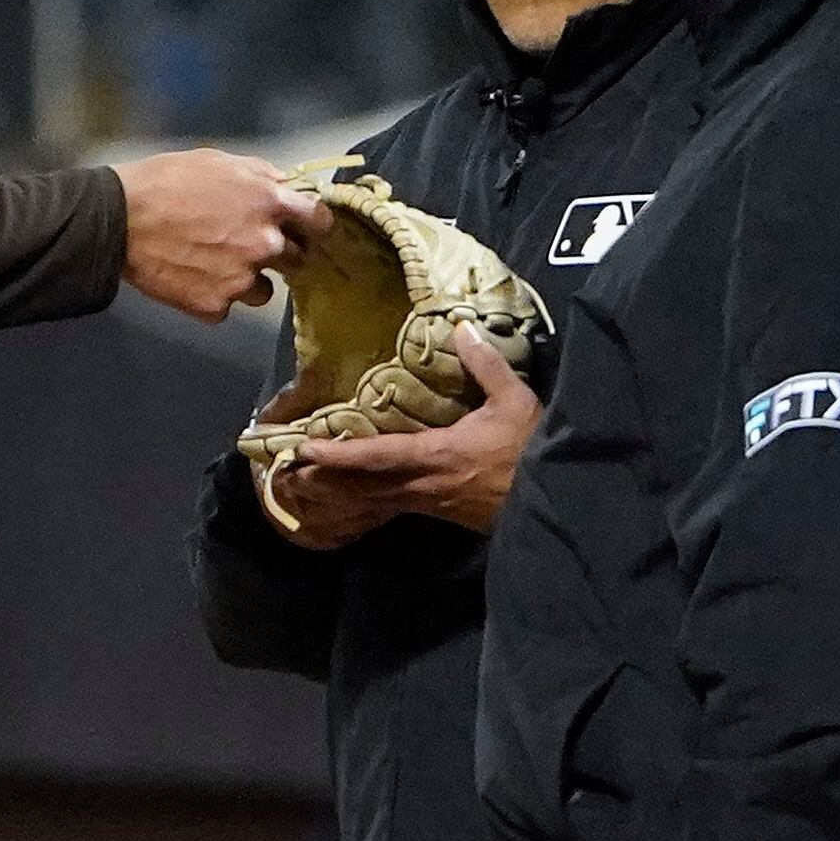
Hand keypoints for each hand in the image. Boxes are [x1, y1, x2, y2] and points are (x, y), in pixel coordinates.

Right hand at [116, 151, 330, 321]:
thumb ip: (260, 175)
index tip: (304, 228)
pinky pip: (226, 306)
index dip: (313, 225)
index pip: (320, 220)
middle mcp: (265, 244)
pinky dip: (213, 296)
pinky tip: (190, 278)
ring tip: (213, 265)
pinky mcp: (215, 306)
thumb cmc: (166, 181)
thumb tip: (285, 185)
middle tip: (247, 244)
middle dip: (278, 253)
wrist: (118, 220)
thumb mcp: (218, 162)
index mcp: (270, 202)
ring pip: (263, 290)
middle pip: (297, 259)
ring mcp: (242, 279)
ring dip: (247, 280)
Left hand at [267, 326, 542, 543]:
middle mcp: (424, 485)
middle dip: (323, 481)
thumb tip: (462, 327)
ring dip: (336, 495)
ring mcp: (430, 503)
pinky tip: (347, 501)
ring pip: (372, 502)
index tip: (305, 449)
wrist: (556, 498)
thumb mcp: (515, 401)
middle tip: (284, 473)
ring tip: (301, 487)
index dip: (339, 455)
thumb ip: (485, 364)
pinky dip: (362, 504)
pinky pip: (390, 509)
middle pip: (362, 487)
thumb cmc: (532, 450)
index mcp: (437, 456)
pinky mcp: (438, 513)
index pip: (378, 456)